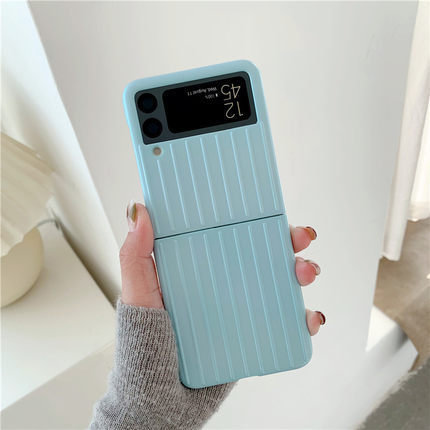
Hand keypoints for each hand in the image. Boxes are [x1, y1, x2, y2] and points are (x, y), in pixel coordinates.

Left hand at [120, 201, 324, 335]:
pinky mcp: (253, 334)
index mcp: (201, 267)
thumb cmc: (144, 344)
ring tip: (305, 273)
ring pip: (280, 284)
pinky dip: (304, 318)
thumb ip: (135, 255)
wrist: (161, 397)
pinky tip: (309, 317)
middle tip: (300, 239)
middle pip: (264, 256)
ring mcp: (241, 309)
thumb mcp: (138, 294)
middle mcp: (224, 284)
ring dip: (301, 273)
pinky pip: (285, 322)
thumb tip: (138, 209)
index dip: (256, 221)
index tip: (274, 212)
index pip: (232, 236)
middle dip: (288, 243)